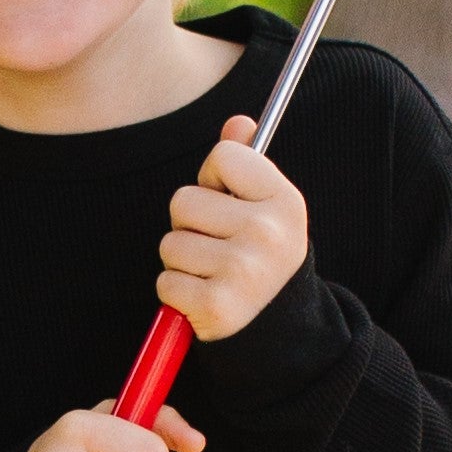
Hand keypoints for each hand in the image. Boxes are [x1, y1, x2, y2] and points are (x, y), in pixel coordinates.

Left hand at [158, 118, 306, 339]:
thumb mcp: (265, 209)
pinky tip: (204, 298)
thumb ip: (247, 165)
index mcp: (285, 201)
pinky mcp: (217, 304)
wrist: (276, 328)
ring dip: (182, 261)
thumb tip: (237, 123)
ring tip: (213, 273)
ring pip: (170, 242)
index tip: (229, 203)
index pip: (223, 157)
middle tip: (218, 246)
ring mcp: (243, 269)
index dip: (214, 179)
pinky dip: (177, 292)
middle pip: (184, 200)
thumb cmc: (260, 256)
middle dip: (190, 223)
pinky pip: (166, 280)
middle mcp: (268, 232)